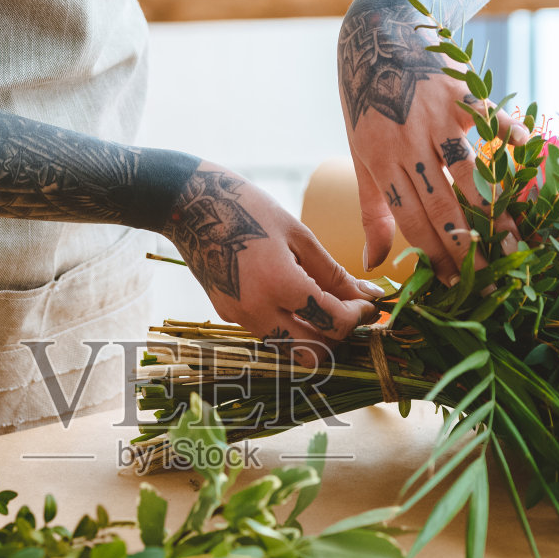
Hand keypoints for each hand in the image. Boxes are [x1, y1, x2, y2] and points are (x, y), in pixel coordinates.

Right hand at [165, 163, 380, 363]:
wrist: (189, 204)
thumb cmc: (248, 208)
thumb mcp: (299, 235)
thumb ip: (335, 273)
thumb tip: (369, 297)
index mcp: (279, 284)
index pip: (332, 323)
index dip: (359, 318)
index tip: (369, 304)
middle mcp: (257, 310)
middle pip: (312, 353)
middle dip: (337, 337)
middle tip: (349, 312)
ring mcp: (238, 317)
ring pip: (289, 347)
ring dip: (313, 334)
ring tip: (323, 303)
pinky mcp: (227, 314)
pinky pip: (268, 332)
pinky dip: (289, 323)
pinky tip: (293, 296)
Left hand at [338, 1, 527, 283]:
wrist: (378, 35)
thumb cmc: (367, 103)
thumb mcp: (360, 156)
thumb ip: (372, 212)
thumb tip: (372, 264)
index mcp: (381, 162)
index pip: (411, 220)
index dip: (435, 255)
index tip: (456, 284)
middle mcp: (408, 141)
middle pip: (442, 203)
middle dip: (468, 244)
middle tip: (492, 276)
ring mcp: (438, 115)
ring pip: (469, 171)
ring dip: (495, 208)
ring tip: (515, 240)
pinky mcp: (463, 91)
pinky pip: (494, 119)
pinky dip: (516, 138)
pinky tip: (536, 164)